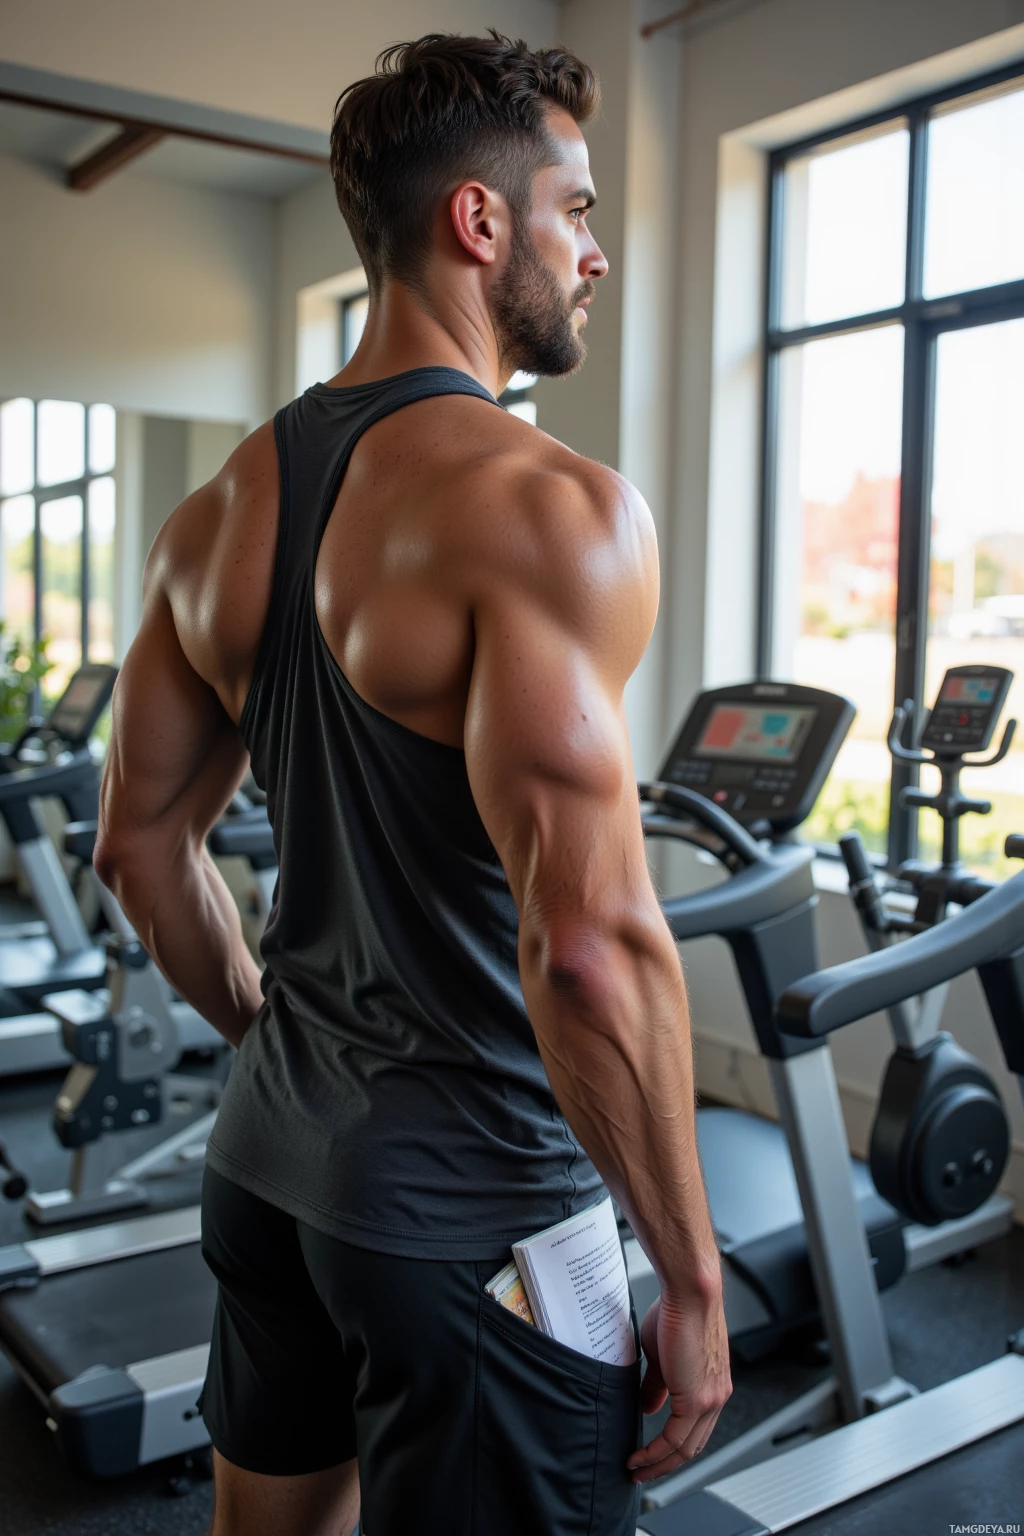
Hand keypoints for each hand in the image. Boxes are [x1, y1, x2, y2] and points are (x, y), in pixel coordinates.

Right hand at [627, 1286, 731, 1482]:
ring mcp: (710, 1400)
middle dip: (665, 1465)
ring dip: (658, 1465)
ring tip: (636, 1470)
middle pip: (692, 1446)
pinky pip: (674, 1439)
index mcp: (712, 1385)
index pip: (695, 1428)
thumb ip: (659, 1384)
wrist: (690, 1292)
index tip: (652, 1454)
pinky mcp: (697, 1399)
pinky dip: (655, 1453)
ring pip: (685, 1449)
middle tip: (642, 1472)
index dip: (673, 1446)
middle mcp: (716, 1396)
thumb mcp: (664, 1354)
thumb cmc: (678, 1309)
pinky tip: (639, 1457)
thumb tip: (650, 1406)